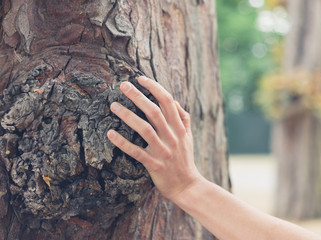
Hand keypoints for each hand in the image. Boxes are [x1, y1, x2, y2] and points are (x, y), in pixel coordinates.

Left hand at [107, 76, 202, 200]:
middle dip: (138, 96)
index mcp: (179, 128)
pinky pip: (136, 152)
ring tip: (113, 105)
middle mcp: (172, 137)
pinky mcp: (154, 164)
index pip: (168, 101)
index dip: (154, 88)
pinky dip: (122, 142)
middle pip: (154, 111)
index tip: (140, 79)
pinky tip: (110, 134)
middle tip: (123, 85)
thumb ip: (183, 118)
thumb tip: (173, 101)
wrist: (188, 186)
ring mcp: (163, 151)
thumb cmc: (185, 159)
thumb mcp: (189, 137)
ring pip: (144, 129)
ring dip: (128, 115)